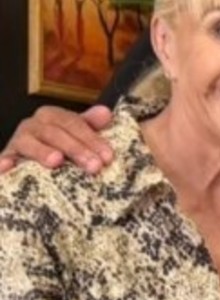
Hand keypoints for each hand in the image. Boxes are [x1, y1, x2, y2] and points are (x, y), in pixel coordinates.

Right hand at [0, 105, 114, 174]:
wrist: (29, 162)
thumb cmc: (59, 148)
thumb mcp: (75, 135)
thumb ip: (89, 125)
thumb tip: (106, 113)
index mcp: (51, 117)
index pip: (73, 123)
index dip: (92, 139)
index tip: (108, 157)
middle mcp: (32, 125)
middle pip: (54, 133)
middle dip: (75, 148)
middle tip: (94, 166)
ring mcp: (16, 142)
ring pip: (28, 143)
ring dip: (42, 151)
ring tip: (57, 161)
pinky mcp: (5, 159)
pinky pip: (1, 159)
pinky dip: (2, 162)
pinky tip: (8, 166)